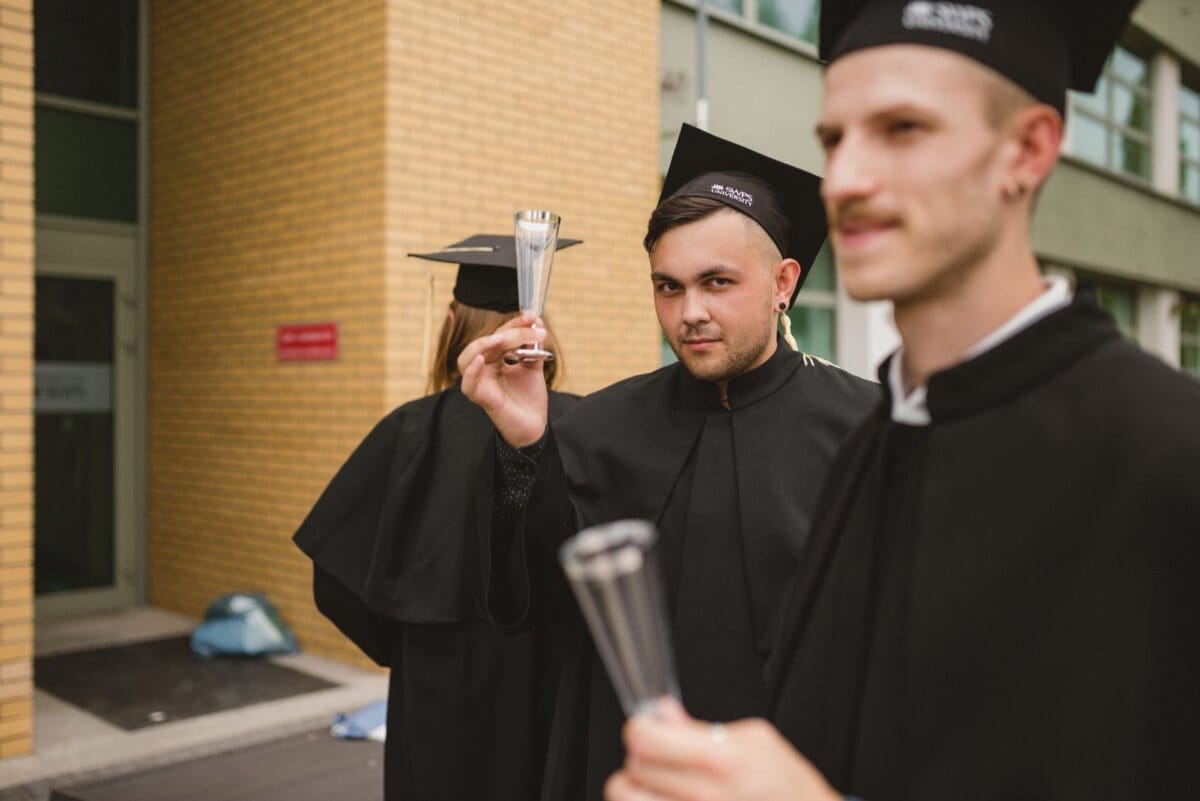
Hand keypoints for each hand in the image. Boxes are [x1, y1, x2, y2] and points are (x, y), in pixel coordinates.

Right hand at [457, 313, 549, 447]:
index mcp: (494, 359)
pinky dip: (472, 370)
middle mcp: (483, 368)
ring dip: (484, 345)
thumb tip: (536, 323)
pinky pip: (468, 383)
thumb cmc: (529, 398)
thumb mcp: (533, 367)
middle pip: (488, 342)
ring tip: (502, 339)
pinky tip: (481, 359)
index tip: (533, 317)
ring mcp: (480, 382)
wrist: (534, 426)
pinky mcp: (480, 397)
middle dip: (509, 332)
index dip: (514, 324)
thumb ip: (532, 348)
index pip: (499, 335)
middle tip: (532, 329)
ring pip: (468, 358)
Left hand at [606, 697, 841, 800]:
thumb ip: (702, 728)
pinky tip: (672, 799)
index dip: (640, 730)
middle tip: (660, 758)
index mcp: (720, 761)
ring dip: (637, 791)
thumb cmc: (789, 788)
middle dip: (641, 760)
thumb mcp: (756, 741)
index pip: (645, 740)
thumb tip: (663, 713)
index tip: (647, 729)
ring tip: (658, 786)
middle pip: (631, 773)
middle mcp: (704, 798)